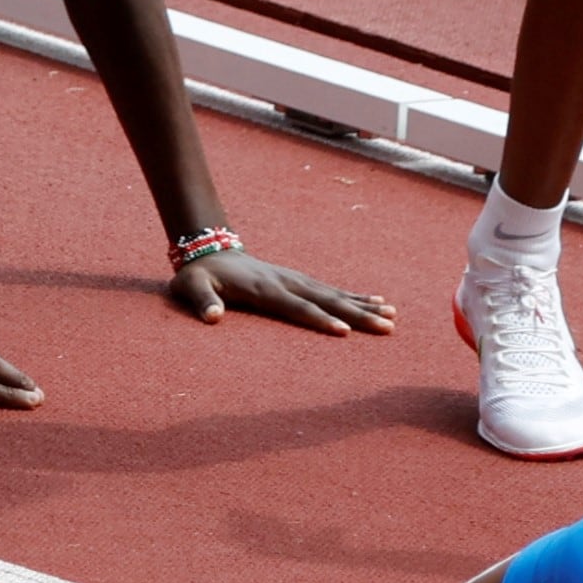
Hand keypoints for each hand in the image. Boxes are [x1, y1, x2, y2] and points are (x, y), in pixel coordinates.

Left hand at [169, 250, 396, 336]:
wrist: (208, 250)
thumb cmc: (199, 276)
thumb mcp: (190, 288)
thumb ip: (202, 302)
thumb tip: (212, 317)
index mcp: (265, 289)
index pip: (297, 307)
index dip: (320, 320)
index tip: (345, 332)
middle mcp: (287, 282)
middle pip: (327, 300)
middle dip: (358, 315)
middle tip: (386, 327)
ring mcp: (296, 279)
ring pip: (335, 294)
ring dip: (364, 306)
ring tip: (392, 316)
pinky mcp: (300, 280)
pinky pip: (332, 289)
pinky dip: (356, 296)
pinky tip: (378, 301)